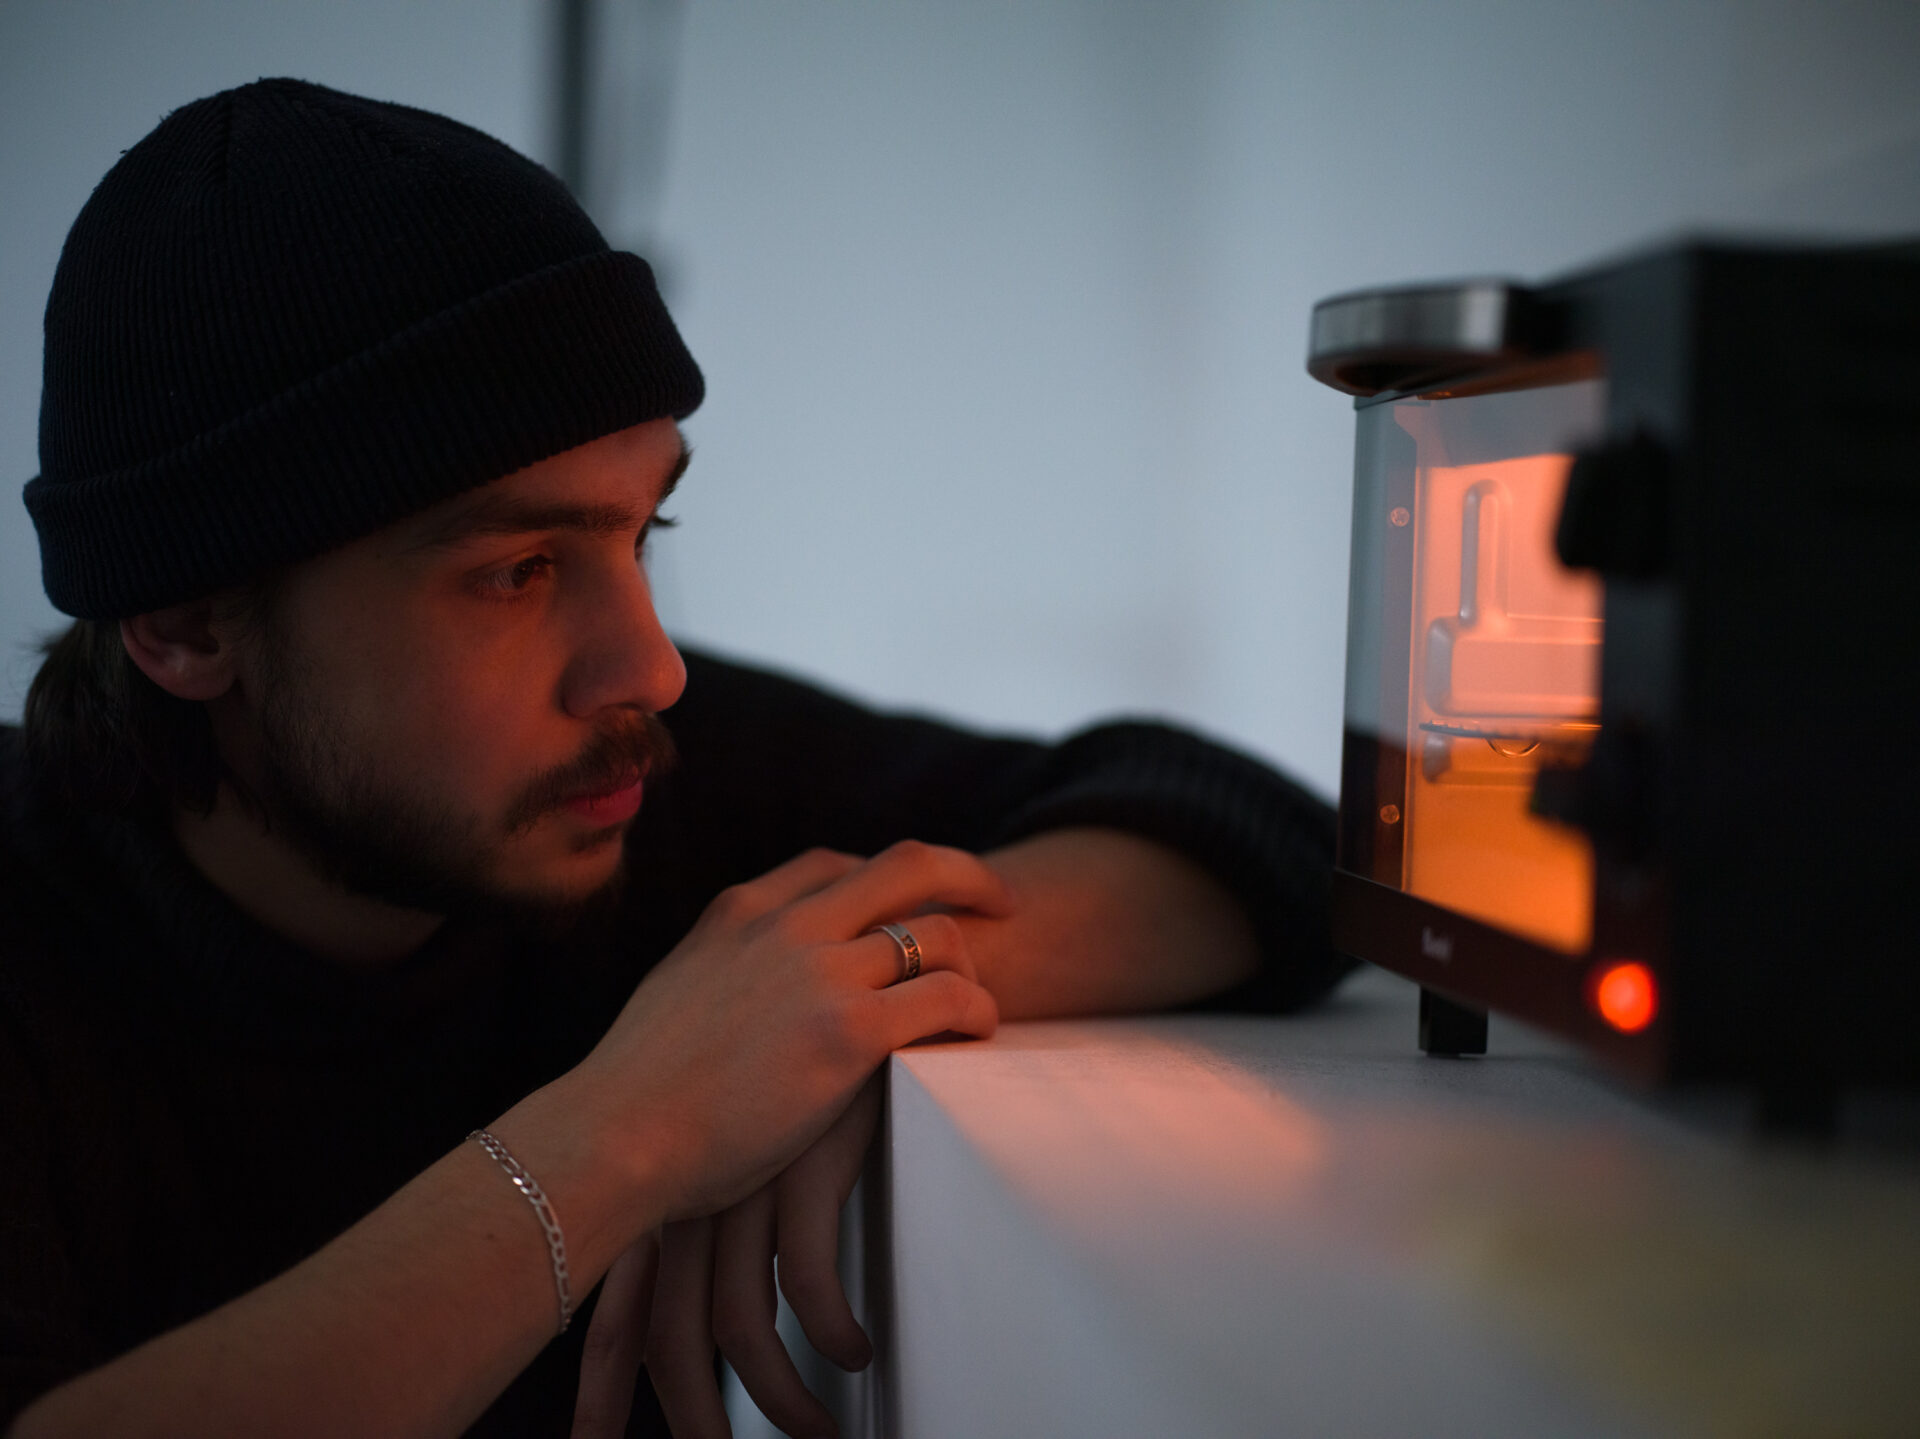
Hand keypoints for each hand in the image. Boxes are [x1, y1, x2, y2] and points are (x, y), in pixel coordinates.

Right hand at [569, 840, 1004, 1224]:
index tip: (911, 904)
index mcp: (740, 911)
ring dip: (972, 962)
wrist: (614, 1136)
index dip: (886, 880)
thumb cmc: (636, 1097)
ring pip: (937, 933)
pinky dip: (976, 1008)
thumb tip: (747, 999)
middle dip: (966, 877)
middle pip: (908, 865)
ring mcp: (820, 972)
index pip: (835, 862)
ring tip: (981, 999)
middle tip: (1001, 903)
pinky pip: (946, 996)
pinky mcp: (850, 1031)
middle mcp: (786, 925)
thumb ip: (726, 976)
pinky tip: (978, 1031)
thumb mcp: (677, 995)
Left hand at [577, 1077, 881, 1438]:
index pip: (621, 1301)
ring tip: (818, 1433)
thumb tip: (703, 1261)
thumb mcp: (750, 1121)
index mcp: (671, 1182)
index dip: (600, 1381)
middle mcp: (695, 1187)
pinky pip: (812, 1281)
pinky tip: (857, 1353)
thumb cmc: (806, 1048)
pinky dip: (831, 1331)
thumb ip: (721, 1181)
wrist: (850, 972)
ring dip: (781, 1399)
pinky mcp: (807, 1164)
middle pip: (669, 1331)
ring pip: (743, 1324)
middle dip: (688, 1413)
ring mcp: (748, 1179)